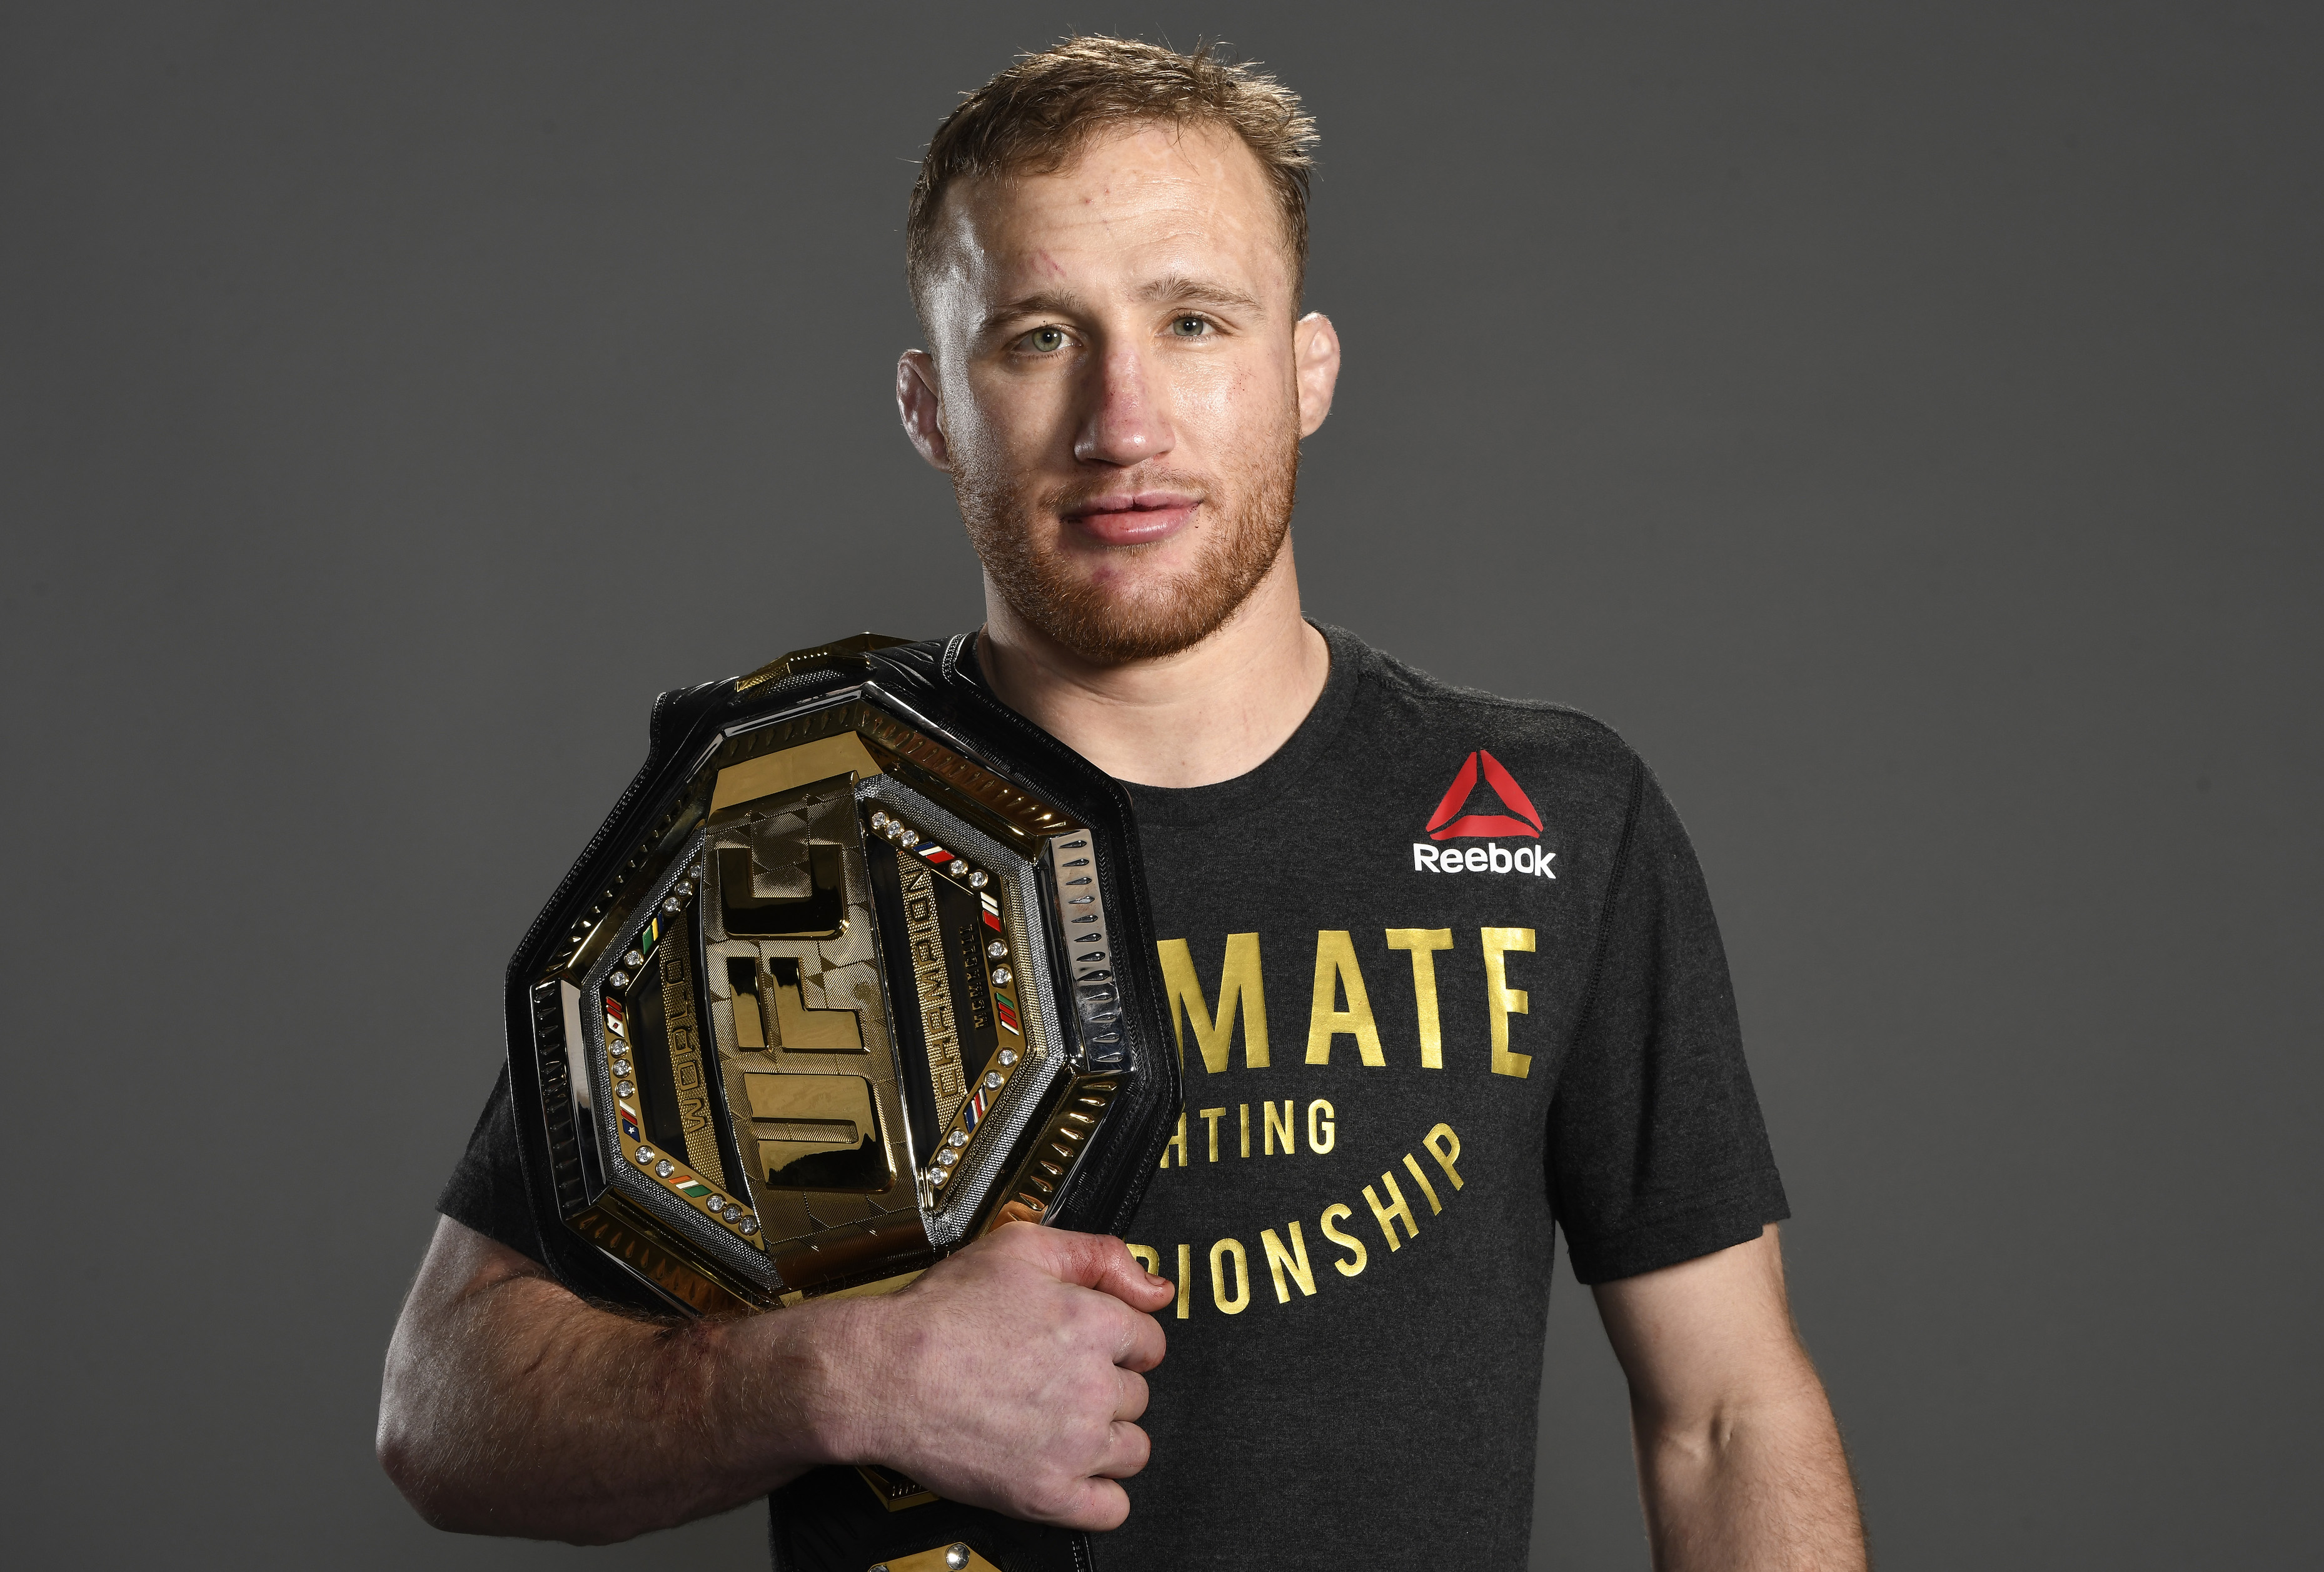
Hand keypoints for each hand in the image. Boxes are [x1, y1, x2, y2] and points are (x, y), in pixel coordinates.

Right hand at [834, 1223, 1173, 1528]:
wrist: (882, 1374)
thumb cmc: (940, 1314)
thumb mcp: (1020, 1249)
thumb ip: (1099, 1256)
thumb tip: (1154, 1286)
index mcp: (1093, 1324)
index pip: (1149, 1342)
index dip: (1119, 1341)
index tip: (1092, 1347)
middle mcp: (1091, 1387)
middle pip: (1139, 1395)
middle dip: (1107, 1386)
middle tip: (1061, 1380)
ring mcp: (1073, 1445)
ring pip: (1134, 1450)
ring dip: (1107, 1438)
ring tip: (1062, 1423)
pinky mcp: (1047, 1494)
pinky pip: (1112, 1508)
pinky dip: (1098, 1494)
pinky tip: (1070, 1470)